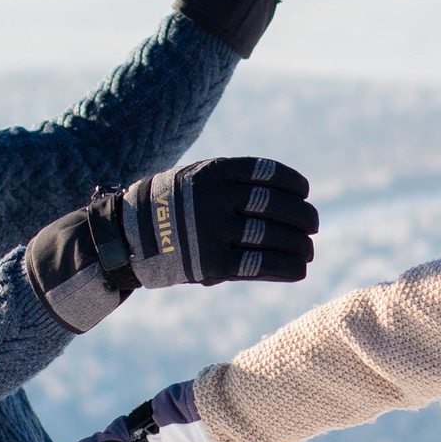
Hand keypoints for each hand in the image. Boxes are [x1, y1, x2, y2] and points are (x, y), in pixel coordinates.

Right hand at [25, 157, 317, 332]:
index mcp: (213, 172)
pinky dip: (286, 267)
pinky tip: (301, 269)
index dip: (294, 184)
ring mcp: (213, 231)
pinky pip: (259, 265)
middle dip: (303, 216)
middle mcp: (214, 198)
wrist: (127, 238)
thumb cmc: (171, 208)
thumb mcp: (196, 180)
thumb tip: (288, 198)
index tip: (305, 192)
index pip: (268, 174)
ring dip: (300, 244)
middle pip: (277, 205)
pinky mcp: (211, 264)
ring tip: (310, 249)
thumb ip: (233, 183)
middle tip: (314, 225)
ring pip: (272, 236)